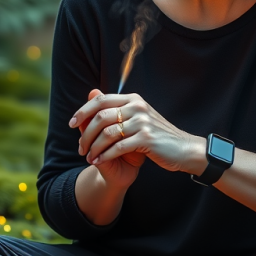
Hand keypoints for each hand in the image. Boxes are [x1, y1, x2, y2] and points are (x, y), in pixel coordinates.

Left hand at [70, 89, 203, 179]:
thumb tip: (92, 93)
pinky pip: (118, 147)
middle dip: (85, 134)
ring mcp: (142, 122)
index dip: (83, 111)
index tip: (72, 124)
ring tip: (88, 157)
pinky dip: (104, 155)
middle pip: (100, 116)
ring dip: (93, 147)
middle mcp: (137, 106)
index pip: (100, 100)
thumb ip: (115, 108)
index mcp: (133, 99)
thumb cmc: (157, 135)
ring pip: (107, 133)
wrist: (183, 149)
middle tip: (80, 148)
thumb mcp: (137, 117)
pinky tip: (99, 162)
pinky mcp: (146, 138)